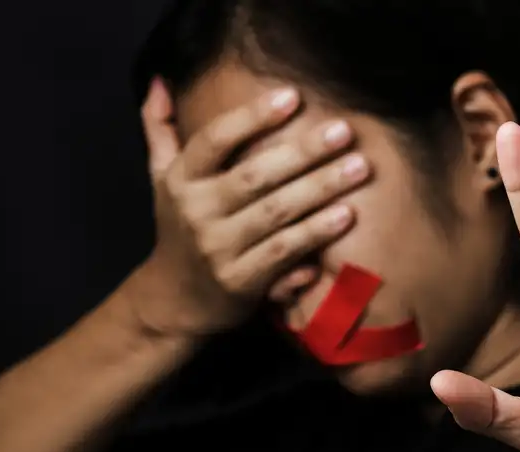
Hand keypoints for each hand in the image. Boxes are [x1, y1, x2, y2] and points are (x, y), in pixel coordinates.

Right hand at [134, 78, 369, 336]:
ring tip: (359, 168)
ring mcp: (217, 249)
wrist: (172, 301)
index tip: (293, 96)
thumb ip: (160, 129)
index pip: (215, 140)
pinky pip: (283, 252)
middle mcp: (196, 212)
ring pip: (276, 214)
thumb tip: (160, 82)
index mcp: (180, 180)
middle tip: (345, 131)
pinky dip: (315, 234)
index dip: (252, 117)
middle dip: (303, 152)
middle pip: (255, 176)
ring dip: (320, 189)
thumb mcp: (160, 178)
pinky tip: (346, 216)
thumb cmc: (180, 229)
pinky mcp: (240, 282)